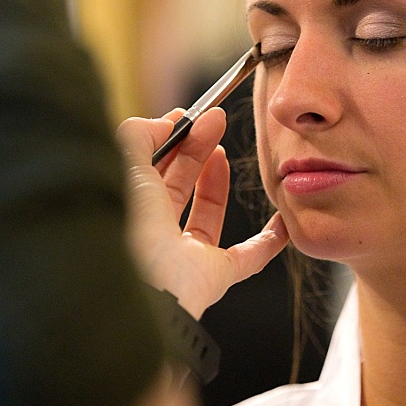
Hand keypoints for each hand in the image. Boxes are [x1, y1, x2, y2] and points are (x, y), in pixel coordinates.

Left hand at [117, 109, 288, 319]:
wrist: (150, 288)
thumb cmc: (131, 232)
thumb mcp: (124, 168)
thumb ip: (137, 136)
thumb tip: (165, 122)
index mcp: (125, 212)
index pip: (146, 172)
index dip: (165, 142)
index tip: (184, 117)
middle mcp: (153, 235)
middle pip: (176, 187)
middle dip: (194, 150)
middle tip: (212, 122)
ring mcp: (184, 257)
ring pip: (205, 215)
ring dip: (216, 181)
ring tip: (223, 152)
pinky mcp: (214, 276)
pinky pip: (247, 258)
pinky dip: (268, 241)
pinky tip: (280, 220)